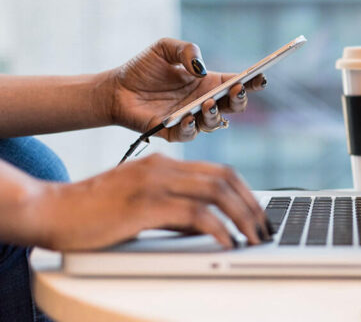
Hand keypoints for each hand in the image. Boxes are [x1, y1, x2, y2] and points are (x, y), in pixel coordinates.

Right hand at [34, 154, 269, 250]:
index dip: (245, 192)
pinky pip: (195, 214)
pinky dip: (218, 229)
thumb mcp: (141, 204)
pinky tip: (227, 242)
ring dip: (242, 217)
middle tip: (264, 228)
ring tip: (254, 238)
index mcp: (163, 164)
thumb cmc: (93, 212)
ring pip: (216, 193)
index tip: (258, 214)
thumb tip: (207, 226)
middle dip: (252, 205)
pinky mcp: (145, 205)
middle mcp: (163, 167)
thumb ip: (173, 209)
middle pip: (225, 178)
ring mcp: (154, 183)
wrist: (50, 210)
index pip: (219, 171)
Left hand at [107, 38, 266, 140]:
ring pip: (215, 124)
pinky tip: (188, 117)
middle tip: (236, 90)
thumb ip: (186, 50)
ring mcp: (191, 119)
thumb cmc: (143, 68)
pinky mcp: (173, 132)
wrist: (115, 89)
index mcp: (208, 83)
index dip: (252, 81)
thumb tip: (200, 68)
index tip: (260, 76)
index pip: (237, 83)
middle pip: (233, 106)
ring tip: (208, 103)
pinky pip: (189, 134)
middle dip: (240, 100)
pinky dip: (191, 127)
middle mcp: (204, 102)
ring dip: (215, 114)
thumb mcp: (165, 48)